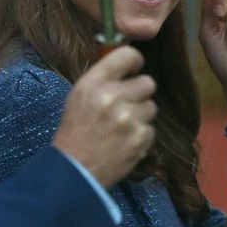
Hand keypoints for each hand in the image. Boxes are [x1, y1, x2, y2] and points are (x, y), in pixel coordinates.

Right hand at [52, 45, 156, 188]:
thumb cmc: (74, 132)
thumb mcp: (78, 97)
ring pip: (151, 107)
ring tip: (121, 128)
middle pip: (148, 82)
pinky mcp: (140, 138)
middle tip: (126, 106)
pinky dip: (140, 137)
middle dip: (139, 94)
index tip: (132, 72)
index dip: (134, 63)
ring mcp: (128, 119)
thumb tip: (128, 68)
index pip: (128, 55)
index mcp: (94, 83)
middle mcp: (112, 97)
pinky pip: (151, 129)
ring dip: (140, 117)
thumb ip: (102, 80)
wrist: (74, 171)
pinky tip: (123, 143)